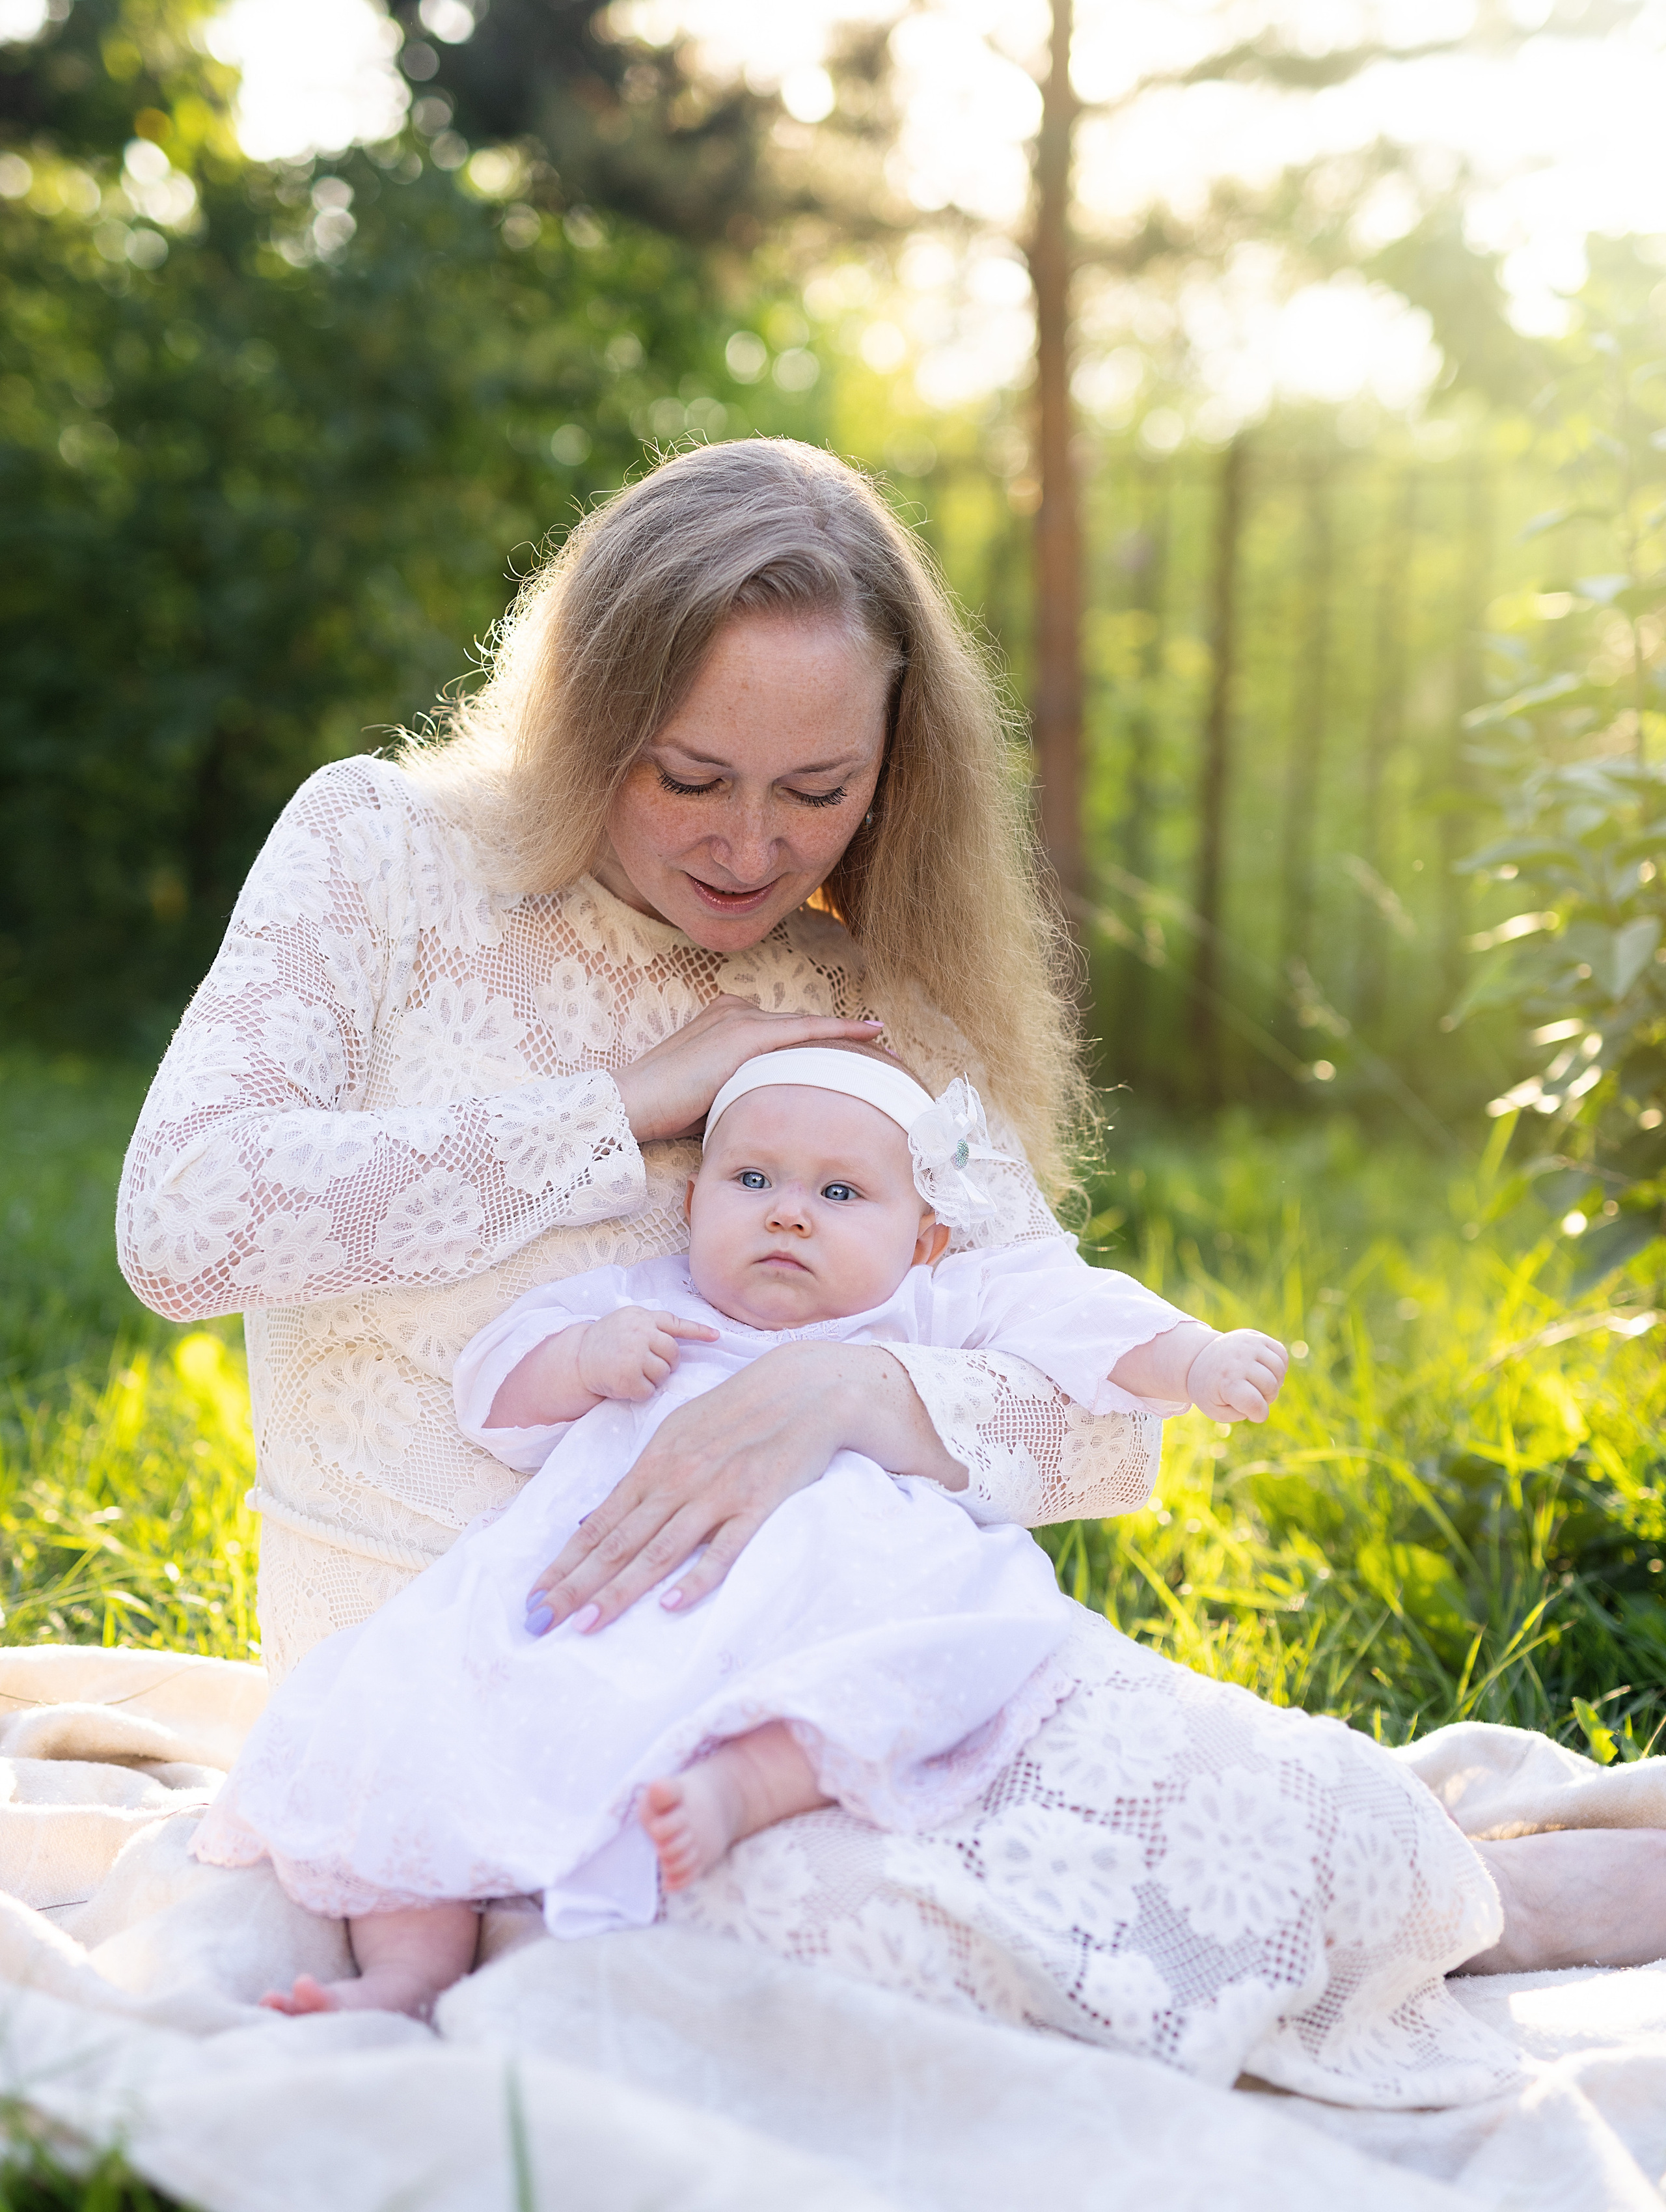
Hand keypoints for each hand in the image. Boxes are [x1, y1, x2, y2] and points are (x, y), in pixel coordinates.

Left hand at [524, 1338, 956, 1634]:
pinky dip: (697, 1578)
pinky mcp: (757, 1504)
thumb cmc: (737, 1411)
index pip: (599, 1525)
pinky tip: (671, 1605)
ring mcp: (716, 1494)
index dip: (564, 1563)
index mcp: (655, 1464)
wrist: (803, 1389)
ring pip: (659, 1551)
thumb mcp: (678, 1433)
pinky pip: (724, 1549)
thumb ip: (640, 1478)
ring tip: (586, 1624)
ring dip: (619, 1590)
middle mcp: (677, 1480)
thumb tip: (594, 1518)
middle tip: (539, 1622)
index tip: (533, 1597)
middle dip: (575, 1586)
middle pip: (618, 1543)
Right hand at [575, 1307, 718, 1402]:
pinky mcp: (627, 1378)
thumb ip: (652, 1325)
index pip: (675, 1323)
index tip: (716, 1337)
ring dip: (653, 1378)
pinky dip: (641, 1392)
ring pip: (663, 1373)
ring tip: (634, 1373)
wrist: (577, 1359)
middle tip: (649, 1366)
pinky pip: (649, 1391)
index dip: (698, 1331)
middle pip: (673, 1353)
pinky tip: (626, 1384)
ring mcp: (633, 1355)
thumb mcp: (628, 1321)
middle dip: (667, 1363)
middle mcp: (639, 1334)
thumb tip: (680, 1339)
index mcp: (642, 1317)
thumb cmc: (607, 1341)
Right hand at [611, 994, 885, 1143]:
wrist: (633, 1103)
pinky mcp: (744, 1033)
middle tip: (883, 1049)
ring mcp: (741, 1018)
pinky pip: (805, 1031)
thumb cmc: (669, 1109)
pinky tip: (871, 1032)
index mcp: (728, 1020)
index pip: (786, 1031)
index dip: (820, 1042)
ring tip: (885, 1042)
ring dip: (848, 1036)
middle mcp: (737, 1010)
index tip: (852, 1051)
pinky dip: (839, 1031)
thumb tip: (778, 1110)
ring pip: (807, 1027)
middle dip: (842, 1037)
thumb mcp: (717, 1093)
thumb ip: (747, 1088)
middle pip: (802, 1026)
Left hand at [1185, 1330, 1287, 1423]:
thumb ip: (1240, 1414)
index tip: (1250, 1413)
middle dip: (1265, 1398)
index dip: (1258, 1414)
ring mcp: (1248, 1344)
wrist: (1198, 1358)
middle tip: (1250, 1396)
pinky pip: (1281, 1355)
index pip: (1254, 1404)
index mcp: (1226, 1380)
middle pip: (1270, 1387)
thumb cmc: (1209, 1389)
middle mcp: (1238, 1359)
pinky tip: (1263, 1370)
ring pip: (1279, 1370)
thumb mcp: (1215, 1410)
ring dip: (1273, 1382)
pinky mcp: (1256, 1336)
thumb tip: (1261, 1404)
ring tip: (1257, 1384)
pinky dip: (1278, 1367)